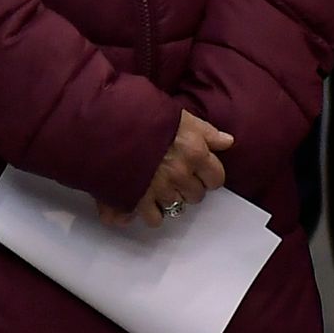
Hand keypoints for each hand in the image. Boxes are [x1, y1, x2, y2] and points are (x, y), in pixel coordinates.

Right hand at [105, 110, 232, 226]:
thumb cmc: (142, 114)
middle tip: (174, 176)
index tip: (199, 172)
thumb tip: (227, 141)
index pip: (216, 178)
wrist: (106, 121)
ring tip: (156, 185)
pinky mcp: (138, 199)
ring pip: (175, 207)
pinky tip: (143, 200)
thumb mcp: (179, 115)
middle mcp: (180, 174)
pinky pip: (153, 218)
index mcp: (194, 153)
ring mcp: (159, 189)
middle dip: (188, 187)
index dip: (208, 176)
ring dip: (168, 198)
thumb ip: (206, 131)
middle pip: (196, 196)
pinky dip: (149, 212)